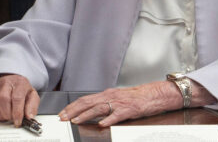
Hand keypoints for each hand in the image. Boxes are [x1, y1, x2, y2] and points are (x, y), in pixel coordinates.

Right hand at [0, 74, 39, 126]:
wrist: (13, 83)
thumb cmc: (22, 91)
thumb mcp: (32, 96)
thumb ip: (32, 106)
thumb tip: (29, 116)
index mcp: (19, 82)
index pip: (17, 97)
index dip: (17, 112)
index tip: (17, 122)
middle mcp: (5, 82)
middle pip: (3, 100)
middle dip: (8, 114)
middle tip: (11, 119)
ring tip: (6, 116)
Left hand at [61, 81, 183, 126]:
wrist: (154, 94)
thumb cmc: (137, 97)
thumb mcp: (117, 98)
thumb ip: (105, 103)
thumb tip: (90, 110)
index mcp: (107, 94)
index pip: (85, 99)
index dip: (72, 106)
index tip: (63, 113)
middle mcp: (111, 96)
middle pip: (88, 102)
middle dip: (73, 110)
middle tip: (63, 118)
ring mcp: (119, 102)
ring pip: (99, 107)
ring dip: (86, 114)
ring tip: (76, 120)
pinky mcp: (129, 109)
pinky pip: (117, 115)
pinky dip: (108, 119)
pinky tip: (102, 124)